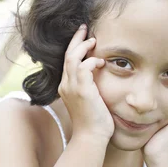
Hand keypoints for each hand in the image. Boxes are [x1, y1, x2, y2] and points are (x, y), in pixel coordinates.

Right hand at [58, 24, 114, 140]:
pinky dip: (92, 61)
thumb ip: (91, 88)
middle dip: (76, 40)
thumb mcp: (90, 101)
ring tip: (94, 41)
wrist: (91, 138)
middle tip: (85, 28)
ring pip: (72, 57)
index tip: (85, 38)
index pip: (67, 61)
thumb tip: (100, 78)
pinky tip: (102, 62)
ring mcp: (71, 88)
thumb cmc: (94, 123)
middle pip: (67, 55)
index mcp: (66, 87)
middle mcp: (65, 85)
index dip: (75, 47)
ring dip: (84, 47)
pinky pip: (83, 67)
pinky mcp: (81, 91)